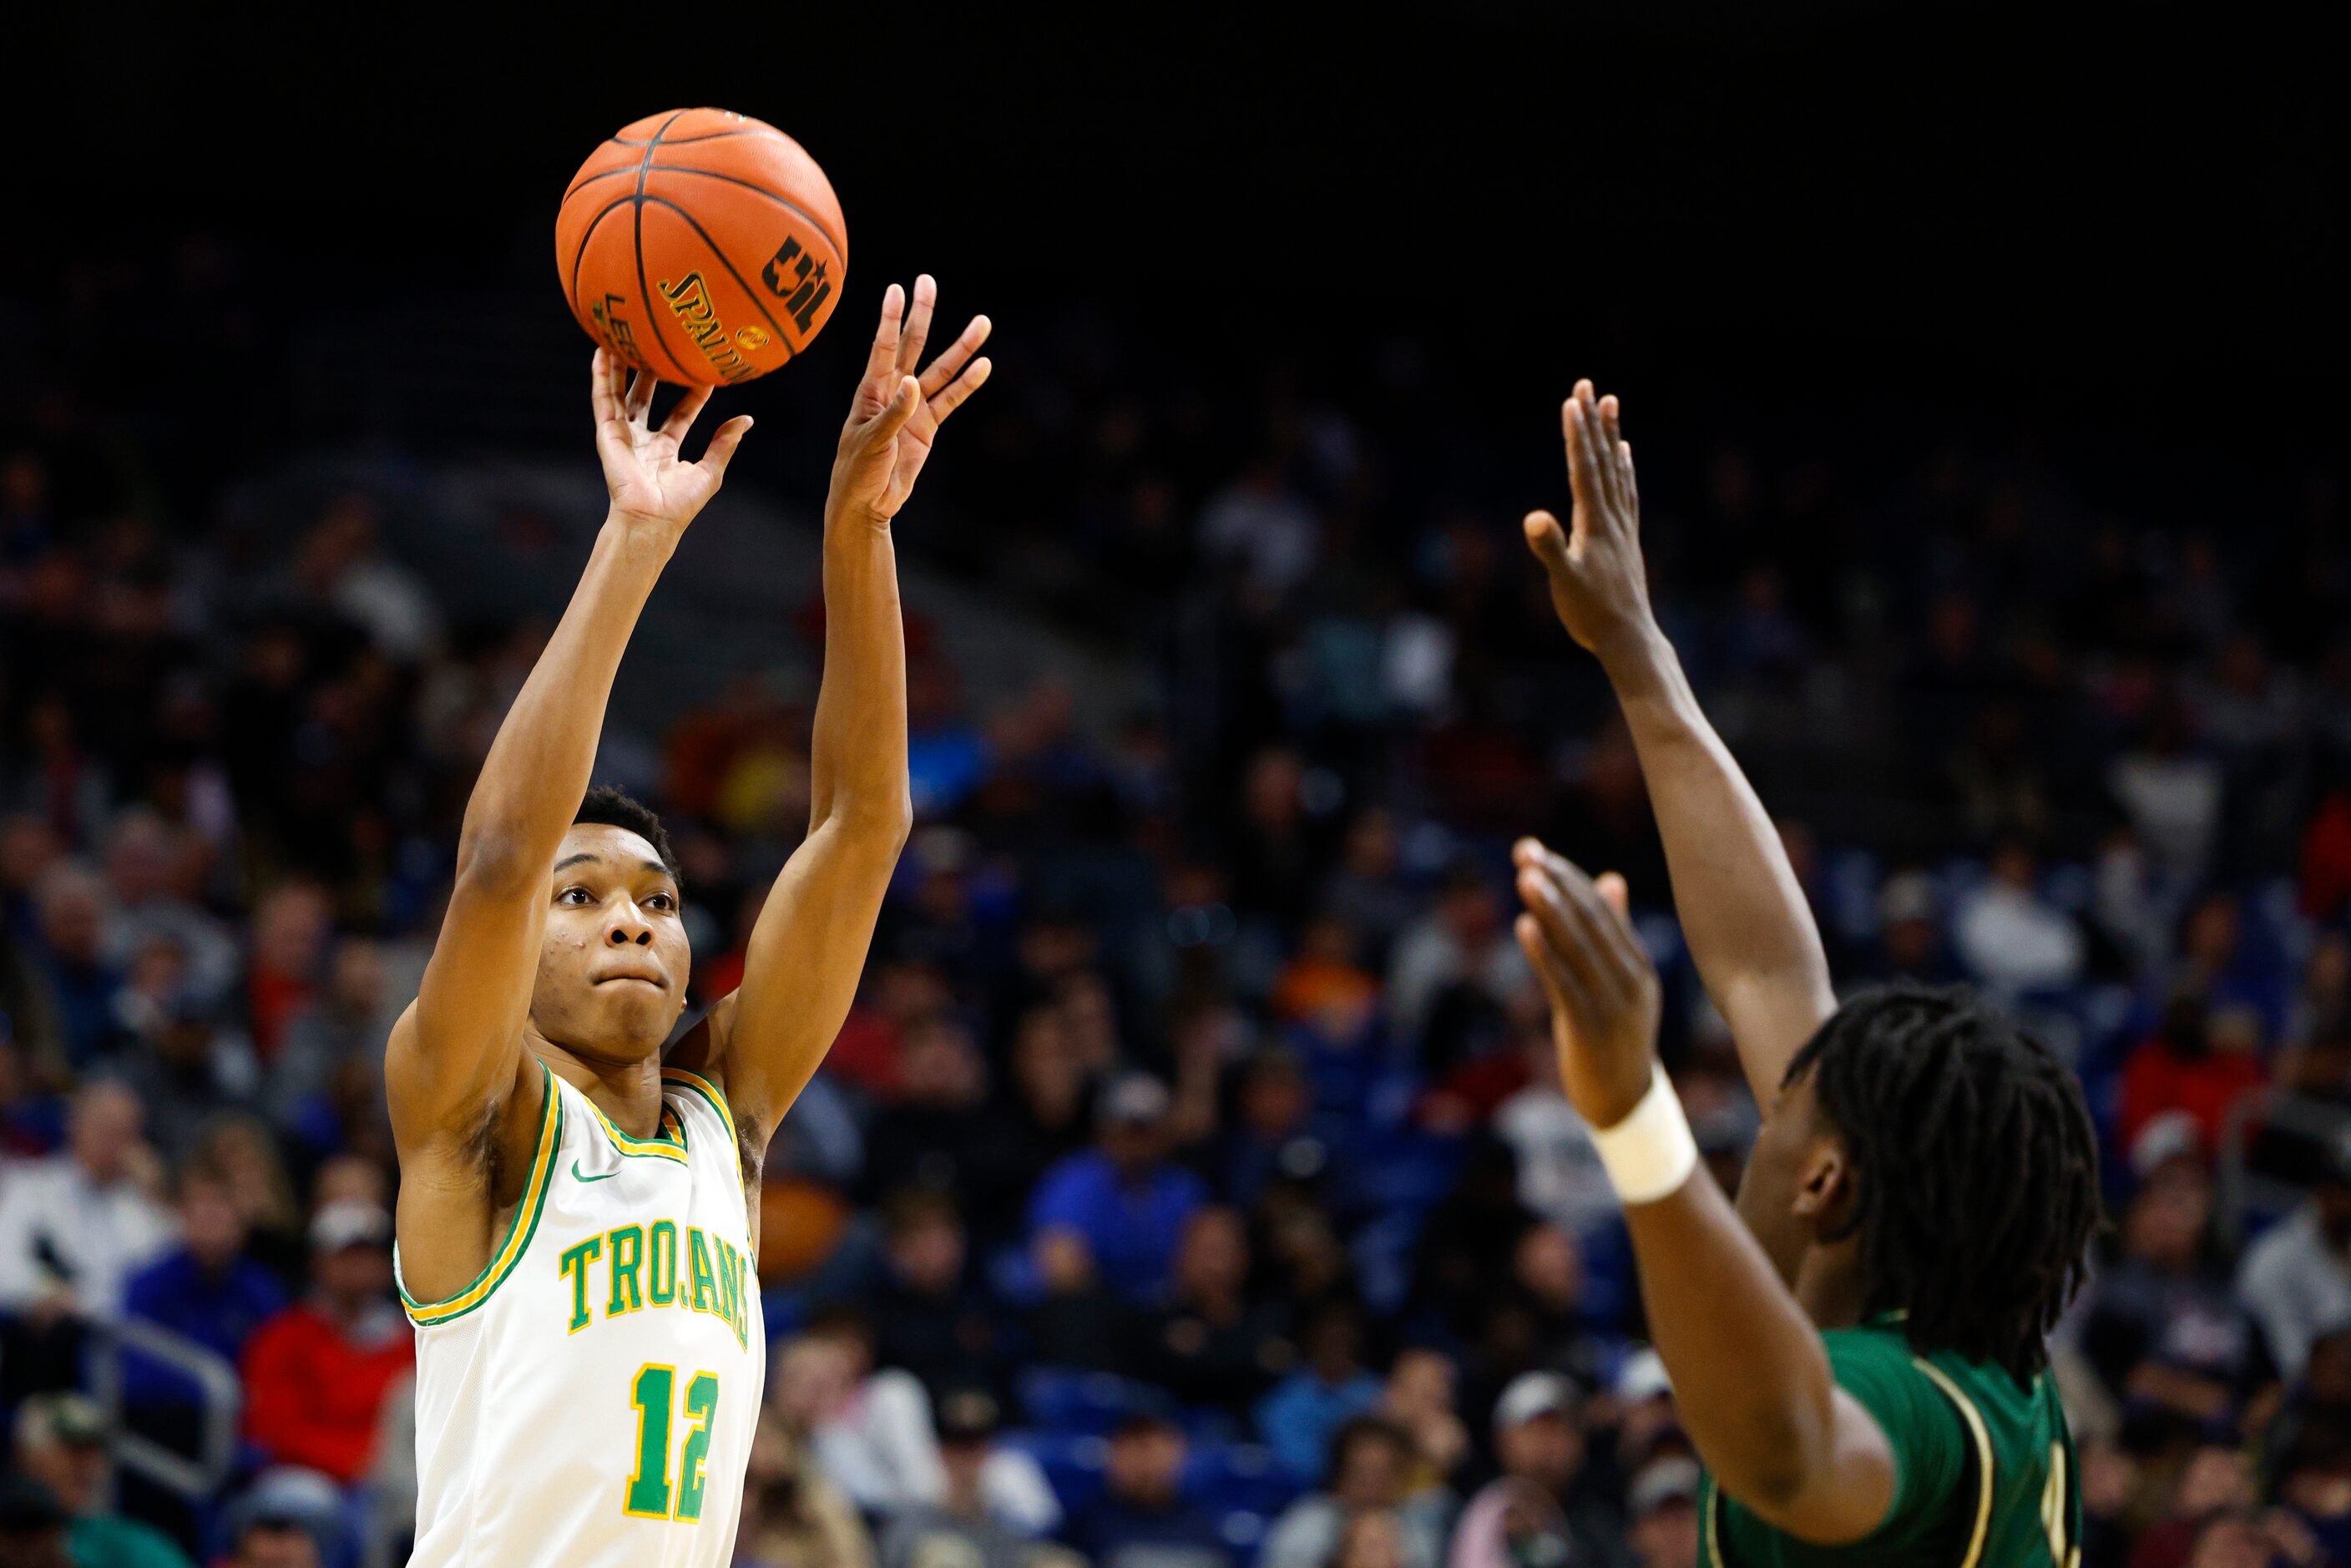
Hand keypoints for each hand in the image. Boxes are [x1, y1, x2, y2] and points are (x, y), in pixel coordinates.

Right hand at [592, 349, 751, 540]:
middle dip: (650, 374)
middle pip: (645, 398)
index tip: (702, 373)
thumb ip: (725, 444)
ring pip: (620, 393)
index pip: (680, 415)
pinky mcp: (607, 433)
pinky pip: (602, 399)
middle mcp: (642, 440)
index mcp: (665, 450)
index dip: (691, 395)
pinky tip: (601, 351)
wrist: (652, 519)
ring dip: (620, 367)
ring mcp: (623, 435)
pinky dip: (600, 375)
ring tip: (623, 338)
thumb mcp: (710, 471)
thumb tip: (746, 420)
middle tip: (658, 347)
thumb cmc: (680, 504)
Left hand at [829, 275, 991, 525]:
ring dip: (960, 348)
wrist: (866, 503)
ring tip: (982, 323)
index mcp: (871, 391)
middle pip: (912, 346)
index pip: (883, 348)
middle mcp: (893, 391)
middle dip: (922, 315)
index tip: (897, 290)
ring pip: (940, 371)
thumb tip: (913, 383)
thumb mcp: (871, 442)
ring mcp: (912, 407)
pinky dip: (967, 385)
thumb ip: (893, 413)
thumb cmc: (857, 471)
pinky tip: (983, 365)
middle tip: (928, 282)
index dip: (891, 319)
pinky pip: (951, 401)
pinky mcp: (927, 427)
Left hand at [1512, 838, 1661, 1128]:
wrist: (1623, 1101)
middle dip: (1556, 884)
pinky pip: (1564, 984)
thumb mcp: (1620, 982)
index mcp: (1637, 965)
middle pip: (1590, 921)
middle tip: (1524, 853)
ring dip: (1549, 910)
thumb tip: (1610, 879)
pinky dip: (1544, 954)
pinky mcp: (1591, 1028)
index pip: (1601, 910)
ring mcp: (1614, 1004)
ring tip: (1525, 877)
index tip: (1534, 851)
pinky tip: (1523, 926)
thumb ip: (1613, 934)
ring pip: (1578, 948)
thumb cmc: (1615, 1036)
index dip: (1567, 878)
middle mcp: (1631, 979)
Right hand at [1524, 380, 1656, 663]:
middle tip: (1587, 384)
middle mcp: (1612, 517)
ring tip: (1611, 404)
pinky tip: (1624, 454)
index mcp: (1594, 523)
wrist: (1629, 637)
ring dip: (1611, 435)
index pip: (1583, 469)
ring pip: (1617, 469)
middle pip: (1601, 460)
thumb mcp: (1563, 582)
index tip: (1572, 402)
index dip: (1577, 435)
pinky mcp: (1626, 537)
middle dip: (1592, 421)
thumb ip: (1549, 549)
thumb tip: (1533, 517)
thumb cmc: (1591, 612)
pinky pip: (1626, 491)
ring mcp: (1622, 525)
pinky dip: (1624, 467)